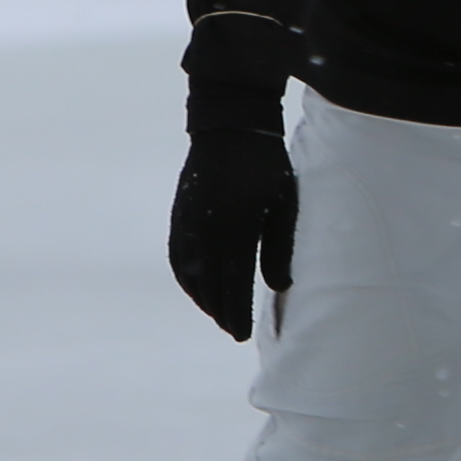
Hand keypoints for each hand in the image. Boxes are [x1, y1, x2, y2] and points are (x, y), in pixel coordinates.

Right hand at [169, 103, 300, 337]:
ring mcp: (188, 224)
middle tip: (232, 330)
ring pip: (190, 276)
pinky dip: (186, 278)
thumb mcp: (283, 203)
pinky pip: (177, 257)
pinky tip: (197, 286)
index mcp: (235, 231)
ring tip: (218, 312)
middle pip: (210, 288)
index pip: (234, 287)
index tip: (241, 335)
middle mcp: (206, 233)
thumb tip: (280, 286)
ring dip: (202, 298)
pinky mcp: (179, 215)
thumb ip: (280, 247)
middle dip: (221, 313)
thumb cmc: (266, 164)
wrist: (229, 125)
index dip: (237, 315)